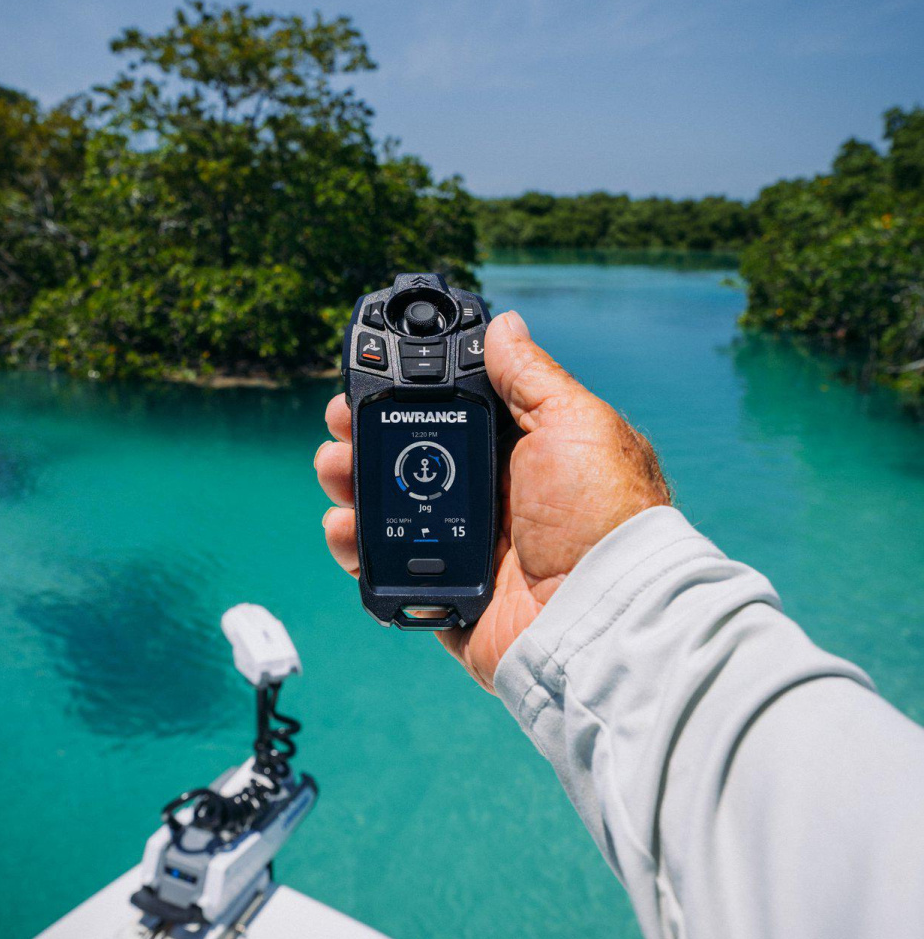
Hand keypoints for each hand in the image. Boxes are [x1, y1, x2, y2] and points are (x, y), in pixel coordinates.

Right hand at [315, 310, 669, 691]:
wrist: (599, 613)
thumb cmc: (600, 514)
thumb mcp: (573, 423)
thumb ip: (529, 375)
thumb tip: (503, 325)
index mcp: (518, 454)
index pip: (446, 415)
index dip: (404, 397)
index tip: (366, 383)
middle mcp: (488, 497)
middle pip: (405, 459)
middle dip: (362, 438)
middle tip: (340, 428)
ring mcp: (461, 547)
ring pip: (386, 508)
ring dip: (350, 484)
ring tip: (338, 472)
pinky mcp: (441, 592)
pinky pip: (383, 566)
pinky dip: (355, 546)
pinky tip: (346, 526)